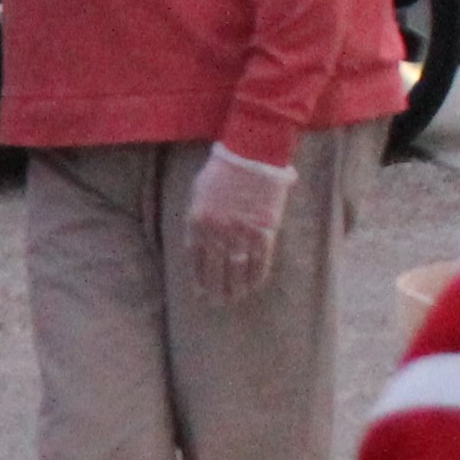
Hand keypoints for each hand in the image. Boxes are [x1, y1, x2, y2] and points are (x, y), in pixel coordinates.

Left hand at [186, 144, 297, 302]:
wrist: (251, 157)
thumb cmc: (222, 170)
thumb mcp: (198, 193)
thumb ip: (198, 218)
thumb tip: (200, 239)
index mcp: (197, 221)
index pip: (195, 257)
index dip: (198, 277)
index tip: (200, 291)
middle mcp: (217, 231)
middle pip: (215, 267)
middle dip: (215, 288)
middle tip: (216, 302)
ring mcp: (241, 233)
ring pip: (236, 269)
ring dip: (234, 287)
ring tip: (233, 299)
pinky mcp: (264, 232)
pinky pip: (259, 261)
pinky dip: (255, 276)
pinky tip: (252, 287)